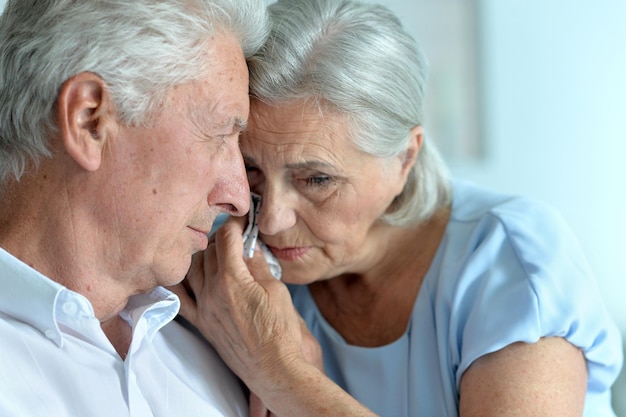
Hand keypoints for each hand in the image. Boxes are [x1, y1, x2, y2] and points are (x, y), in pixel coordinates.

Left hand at [170, 217, 374, 416]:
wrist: (274, 368)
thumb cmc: (281, 331)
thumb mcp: (276, 290)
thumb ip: (258, 264)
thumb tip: (249, 245)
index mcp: (232, 279)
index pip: (226, 238)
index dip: (235, 223)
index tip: (242, 219)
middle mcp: (212, 292)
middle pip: (208, 251)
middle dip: (221, 238)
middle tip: (234, 235)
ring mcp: (204, 308)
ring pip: (193, 269)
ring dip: (203, 255)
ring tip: (217, 251)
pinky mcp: (202, 324)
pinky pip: (181, 299)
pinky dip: (181, 282)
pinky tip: (184, 274)